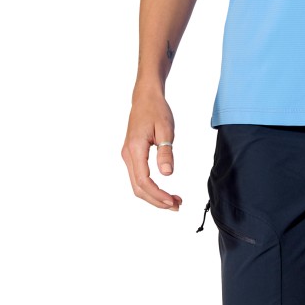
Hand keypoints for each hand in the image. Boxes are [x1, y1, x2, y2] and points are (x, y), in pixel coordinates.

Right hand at [123, 90, 182, 209]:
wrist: (145, 98)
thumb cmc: (156, 111)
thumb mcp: (166, 129)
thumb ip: (166, 152)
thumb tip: (167, 174)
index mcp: (135, 149)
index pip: (143, 180)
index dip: (157, 194)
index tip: (172, 201)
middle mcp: (128, 155)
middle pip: (138, 188)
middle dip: (156, 201)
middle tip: (177, 206)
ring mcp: (128, 156)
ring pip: (137, 185)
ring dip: (154, 196)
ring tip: (174, 201)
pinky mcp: (132, 155)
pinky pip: (138, 177)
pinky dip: (151, 188)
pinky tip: (164, 191)